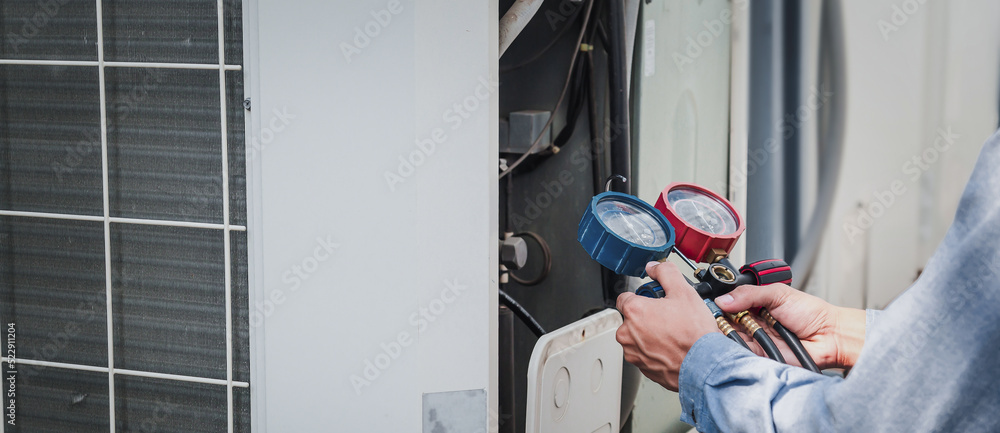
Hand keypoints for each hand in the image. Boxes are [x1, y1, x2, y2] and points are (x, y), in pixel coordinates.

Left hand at [616, 261, 719, 390]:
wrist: (704, 365)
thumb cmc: (693, 334)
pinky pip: (645, 354)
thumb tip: (655, 267)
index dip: (641, 297)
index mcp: (633, 312)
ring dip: (650, 334)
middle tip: (668, 317)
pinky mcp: (642, 368)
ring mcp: (633, 353)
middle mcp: (627, 334)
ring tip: (672, 333)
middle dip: (647, 316)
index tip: (653, 300)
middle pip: (631, 319)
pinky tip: (672, 348)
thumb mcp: (683, 292)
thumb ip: (665, 273)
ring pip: (637, 338)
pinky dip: (655, 350)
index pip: (625, 298)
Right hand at [715, 283, 865, 368]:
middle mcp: (752, 323)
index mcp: (754, 305)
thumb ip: (749, 294)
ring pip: (730, 339)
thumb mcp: (778, 293)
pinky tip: (735, 342)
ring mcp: (755, 340)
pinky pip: (742, 354)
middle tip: (717, 317)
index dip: (718, 304)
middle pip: (725, 322)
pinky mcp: (760, 356)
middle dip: (719, 320)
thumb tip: (724, 299)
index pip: (728, 304)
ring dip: (726, 334)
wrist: (829, 336)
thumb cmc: (811, 313)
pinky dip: (737, 349)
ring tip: (728, 328)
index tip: (710, 304)